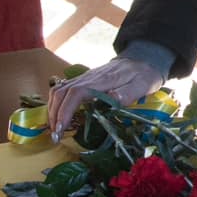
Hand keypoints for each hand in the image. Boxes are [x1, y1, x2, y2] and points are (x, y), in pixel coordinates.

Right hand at [46, 57, 165, 139]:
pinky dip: (56, 104)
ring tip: (55, 129)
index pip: (76, 93)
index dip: (65, 110)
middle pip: (61, 92)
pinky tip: (59, 117)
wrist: (142, 59)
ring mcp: (84, 78)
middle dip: (54, 115)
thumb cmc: (143, 75)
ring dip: (52, 110)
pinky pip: (63, 90)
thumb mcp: (142, 85)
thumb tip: (112, 98)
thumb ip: (128, 93)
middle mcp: (88, 77)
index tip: (61, 128)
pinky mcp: (83, 81)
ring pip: (58, 90)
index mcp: (102, 80)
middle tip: (55, 136)